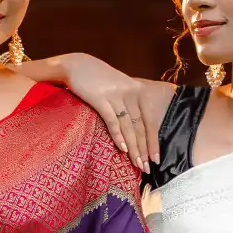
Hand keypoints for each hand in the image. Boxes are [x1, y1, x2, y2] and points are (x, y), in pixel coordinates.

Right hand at [61, 55, 153, 170]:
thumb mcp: (118, 87)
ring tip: (137, 164)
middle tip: (147, 167)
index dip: (153, 141)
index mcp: (137, 91)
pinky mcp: (100, 99)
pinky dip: (118, 135)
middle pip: (141, 126)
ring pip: (129, 126)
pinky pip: (112, 120)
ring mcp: (116, 96)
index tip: (156, 158)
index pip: (150, 120)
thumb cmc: (96, 78)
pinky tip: (123, 149)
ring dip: (134, 147)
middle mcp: (130, 94)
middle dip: (145, 149)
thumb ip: (127, 103)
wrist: (76, 64)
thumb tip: (134, 126)